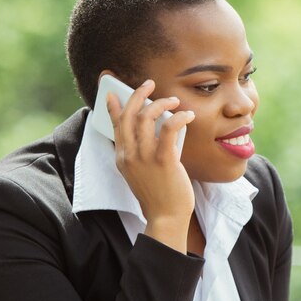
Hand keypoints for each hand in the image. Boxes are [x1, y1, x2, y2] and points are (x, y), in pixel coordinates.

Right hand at [105, 77, 194, 229]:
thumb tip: (147, 129)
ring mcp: (144, 157)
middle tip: (149, 84)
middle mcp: (129, 154)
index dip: (114, 105)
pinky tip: (187, 115)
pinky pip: (170, 128)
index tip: (113, 91)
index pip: (115, 124)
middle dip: (138, 94)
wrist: (165, 217)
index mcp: (121, 157)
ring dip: (161, 103)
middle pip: (129, 114)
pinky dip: (179, 117)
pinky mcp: (163, 160)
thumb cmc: (157, 194)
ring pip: (147, 117)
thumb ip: (137, 151)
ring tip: (173, 101)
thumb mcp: (138, 172)